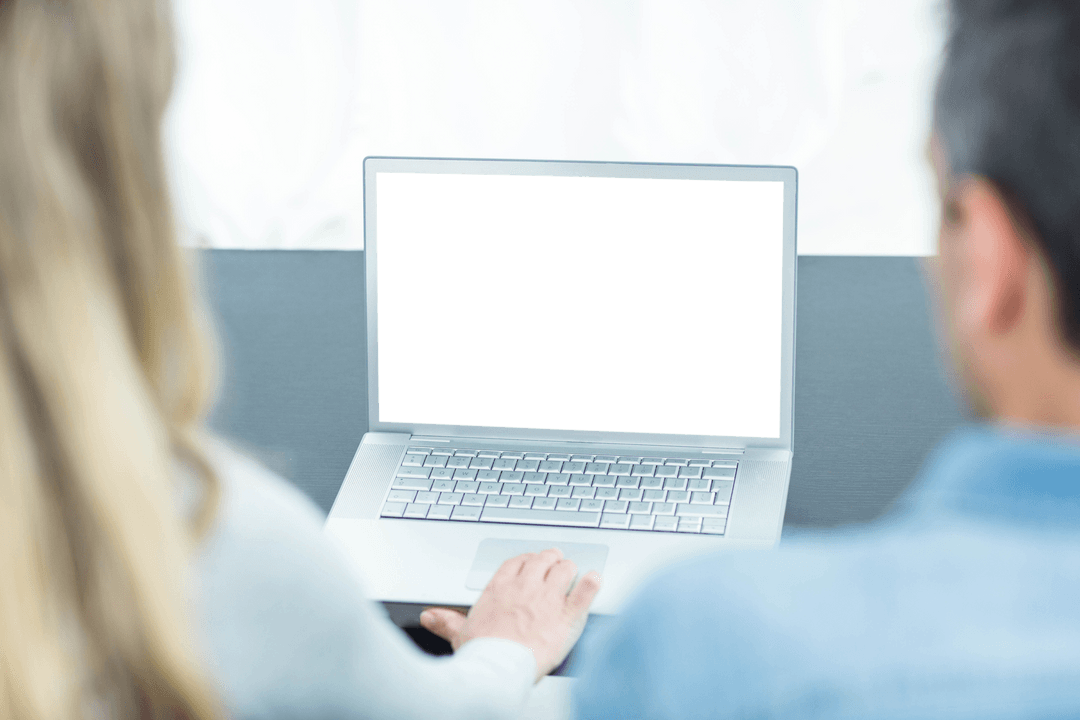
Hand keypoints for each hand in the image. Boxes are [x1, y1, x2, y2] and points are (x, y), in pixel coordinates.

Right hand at [420, 548, 601, 680]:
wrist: (500, 669)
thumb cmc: (482, 653)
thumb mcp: (461, 635)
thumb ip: (447, 622)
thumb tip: (430, 617)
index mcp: (501, 589)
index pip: (517, 562)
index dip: (527, 560)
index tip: (530, 563)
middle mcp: (526, 587)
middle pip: (543, 560)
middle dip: (550, 559)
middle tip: (555, 562)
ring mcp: (549, 599)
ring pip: (565, 569)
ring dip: (569, 569)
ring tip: (573, 571)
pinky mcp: (568, 615)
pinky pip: (585, 591)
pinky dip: (592, 583)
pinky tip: (594, 580)